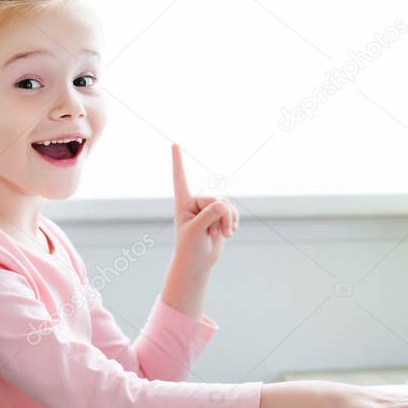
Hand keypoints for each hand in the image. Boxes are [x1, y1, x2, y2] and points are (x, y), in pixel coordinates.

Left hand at [171, 143, 238, 269]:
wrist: (198, 263)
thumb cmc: (190, 248)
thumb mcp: (197, 232)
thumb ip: (209, 216)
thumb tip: (223, 204)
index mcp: (183, 202)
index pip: (180, 178)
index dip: (178, 161)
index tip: (174, 144)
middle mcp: (196, 202)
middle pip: (216, 199)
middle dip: (221, 217)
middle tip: (215, 233)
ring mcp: (209, 209)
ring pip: (227, 206)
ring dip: (228, 222)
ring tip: (221, 235)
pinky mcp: (220, 216)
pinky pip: (233, 211)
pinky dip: (233, 222)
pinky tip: (228, 233)